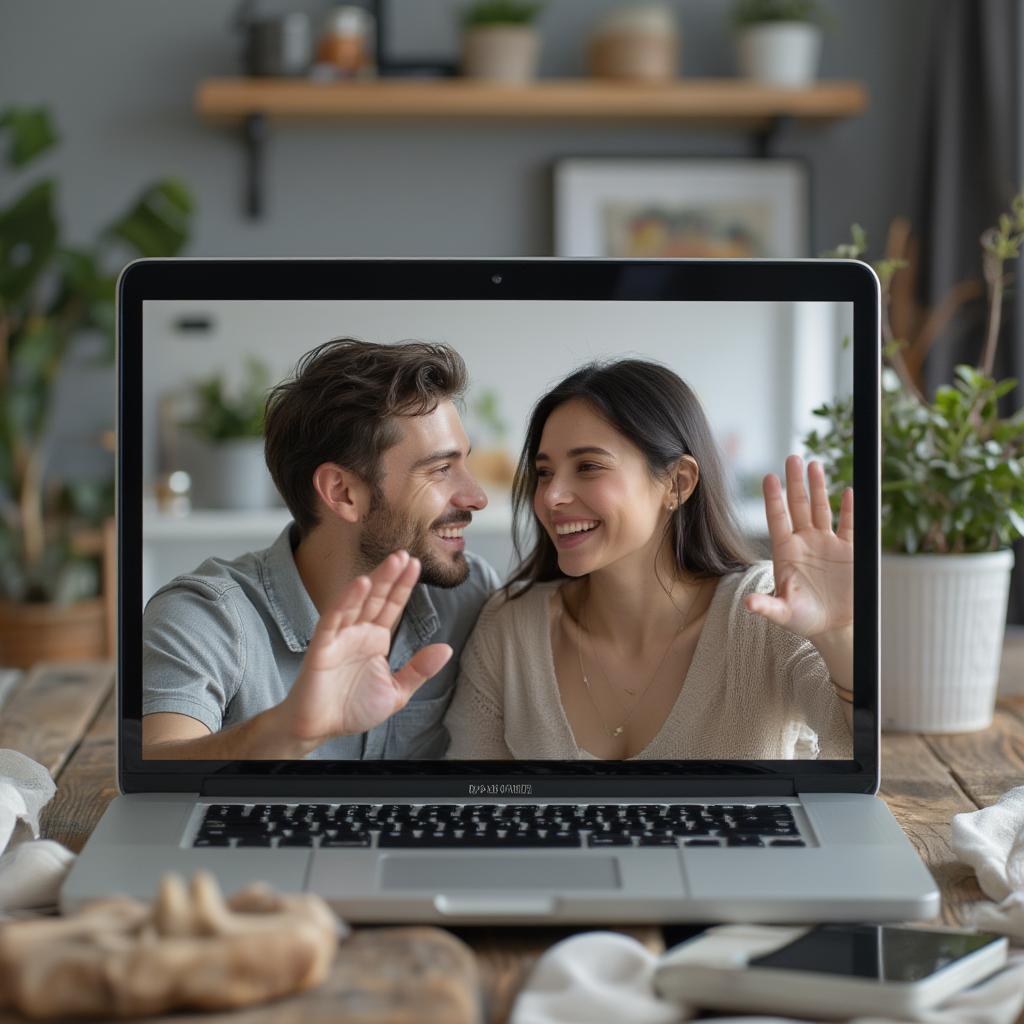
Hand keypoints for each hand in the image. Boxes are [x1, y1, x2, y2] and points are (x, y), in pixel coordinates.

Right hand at [280, 551, 452, 745]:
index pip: (393, 606)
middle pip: (378, 598)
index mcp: (376, 639)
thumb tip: (445, 648)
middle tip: (405, 553)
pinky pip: (334, 619)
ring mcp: (340, 637)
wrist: (320, 729)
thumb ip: (419, 670)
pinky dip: (346, 601)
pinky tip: (360, 585)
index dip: (404, 586)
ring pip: (358, 602)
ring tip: (392, 561)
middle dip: (392, 576)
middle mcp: (358, 633)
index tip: (416, 565)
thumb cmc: (353, 710)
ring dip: (374, 581)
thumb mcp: (397, 692)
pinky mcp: (323, 646)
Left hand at [744, 455, 852, 640]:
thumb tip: (748, 604)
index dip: (774, 499)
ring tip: (815, 464)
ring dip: (819, 487)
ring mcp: (826, 544)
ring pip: (822, 509)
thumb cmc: (803, 619)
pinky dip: (850, 509)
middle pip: (798, 506)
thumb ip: (766, 606)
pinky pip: (849, 524)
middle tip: (792, 457)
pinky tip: (850, 491)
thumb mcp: (783, 613)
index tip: (769, 477)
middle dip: (796, 483)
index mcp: (785, 552)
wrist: (833, 628)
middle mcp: (804, 542)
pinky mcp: (849, 550)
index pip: (777, 519)